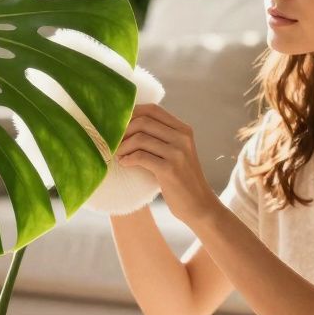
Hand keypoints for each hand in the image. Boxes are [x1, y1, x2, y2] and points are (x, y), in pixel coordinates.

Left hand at [115, 103, 216, 223]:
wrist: (199, 204)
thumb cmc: (181, 179)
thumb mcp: (177, 152)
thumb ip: (161, 137)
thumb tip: (129, 125)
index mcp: (183, 130)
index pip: (153, 109)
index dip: (132, 113)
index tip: (118, 123)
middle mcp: (182, 138)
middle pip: (143, 122)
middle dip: (123, 131)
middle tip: (114, 142)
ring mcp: (177, 153)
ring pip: (140, 138)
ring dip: (123, 146)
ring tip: (118, 154)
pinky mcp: (170, 169)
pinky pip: (141, 156)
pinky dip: (128, 159)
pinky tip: (123, 163)